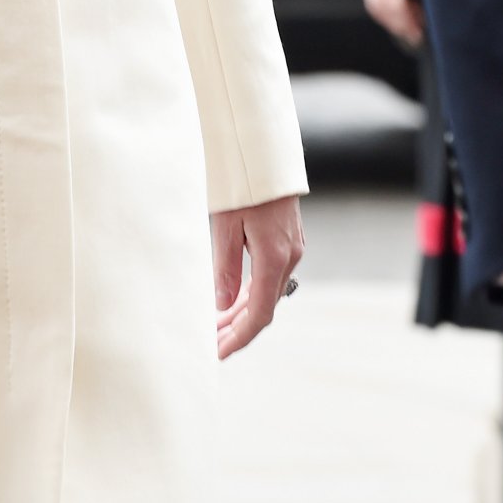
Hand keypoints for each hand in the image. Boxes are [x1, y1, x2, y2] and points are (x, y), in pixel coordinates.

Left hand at [211, 194, 304, 359]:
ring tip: (215, 324)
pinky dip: (250, 291)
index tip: (218, 353)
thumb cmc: (242, 182)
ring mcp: (292, 247)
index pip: (258, 314)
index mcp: (274, 258)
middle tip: (210, 343)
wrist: (264, 150)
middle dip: (236, 328)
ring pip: (267, 291)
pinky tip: (232, 297)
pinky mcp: (288, 238)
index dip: (238, 337)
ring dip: (242, 310)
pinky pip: (270, 275)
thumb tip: (221, 305)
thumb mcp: (225, 224)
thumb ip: (225, 267)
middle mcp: (289, 257)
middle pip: (263, 306)